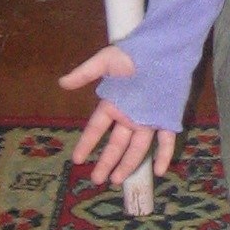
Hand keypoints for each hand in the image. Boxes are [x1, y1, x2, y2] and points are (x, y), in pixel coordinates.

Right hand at [59, 46, 176, 184]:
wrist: (163, 49)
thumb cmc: (133, 54)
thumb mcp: (105, 61)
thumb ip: (85, 73)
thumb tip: (62, 83)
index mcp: (114, 104)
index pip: (96, 129)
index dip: (86, 143)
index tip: (77, 160)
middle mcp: (130, 116)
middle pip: (116, 144)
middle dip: (106, 162)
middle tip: (97, 179)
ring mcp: (149, 119)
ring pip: (137, 147)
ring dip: (128, 164)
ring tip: (117, 180)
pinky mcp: (167, 118)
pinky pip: (166, 140)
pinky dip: (164, 155)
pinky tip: (160, 171)